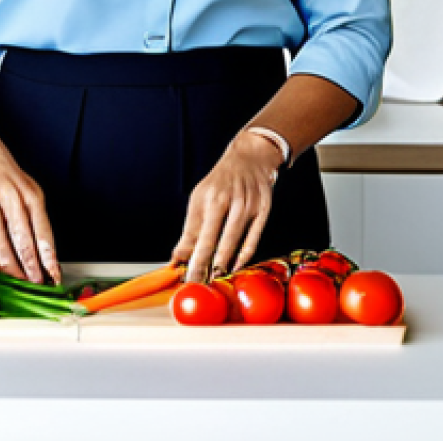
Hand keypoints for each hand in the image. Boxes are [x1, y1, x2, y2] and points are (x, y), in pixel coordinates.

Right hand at [0, 125, 60, 284]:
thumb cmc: (6, 178)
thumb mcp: (28, 191)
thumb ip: (35, 220)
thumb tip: (45, 256)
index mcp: (30, 194)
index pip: (43, 230)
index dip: (49, 256)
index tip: (54, 276)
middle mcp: (10, 197)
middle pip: (23, 239)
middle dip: (31, 266)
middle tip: (36, 285)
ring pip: (2, 243)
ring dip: (12, 268)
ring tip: (19, 283)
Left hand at [171, 130, 282, 281]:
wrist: (249, 158)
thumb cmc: (220, 182)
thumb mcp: (199, 199)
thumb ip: (191, 230)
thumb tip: (178, 257)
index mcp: (210, 198)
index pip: (198, 235)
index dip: (192, 259)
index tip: (185, 277)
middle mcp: (229, 201)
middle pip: (215, 239)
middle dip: (205, 264)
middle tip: (198, 284)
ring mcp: (248, 205)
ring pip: (235, 240)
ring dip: (224, 263)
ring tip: (215, 279)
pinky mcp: (264, 210)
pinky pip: (254, 238)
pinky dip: (244, 255)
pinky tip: (235, 267)